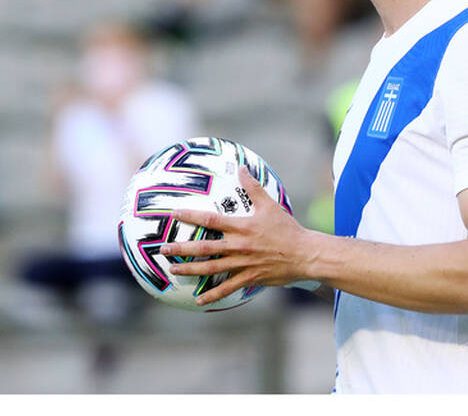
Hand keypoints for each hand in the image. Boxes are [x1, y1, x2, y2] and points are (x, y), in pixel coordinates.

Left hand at [160, 167, 314, 305]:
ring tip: (173, 270)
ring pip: (211, 268)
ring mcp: (242, 264)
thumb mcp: (270, 205)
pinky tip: (199, 301)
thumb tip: (242, 167)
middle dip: (181, 248)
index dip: (191, 215)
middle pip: (203, 247)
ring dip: (190, 270)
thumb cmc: (287, 229)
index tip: (174, 214)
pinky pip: (227, 288)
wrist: (304, 254)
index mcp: (241, 227)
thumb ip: (253, 187)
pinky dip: (213, 295)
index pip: (210, 219)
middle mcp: (238, 246)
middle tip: (163, 249)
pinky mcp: (249, 278)